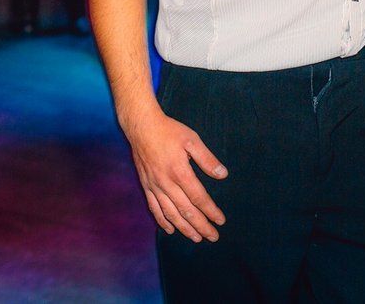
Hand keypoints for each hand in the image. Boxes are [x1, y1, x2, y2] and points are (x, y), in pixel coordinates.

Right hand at [128, 109, 227, 242]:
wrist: (141, 127)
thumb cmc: (169, 131)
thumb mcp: (192, 140)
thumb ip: (207, 159)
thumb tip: (223, 175)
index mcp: (180, 172)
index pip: (199, 198)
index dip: (210, 211)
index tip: (220, 221)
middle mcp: (166, 183)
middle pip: (186, 210)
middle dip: (201, 226)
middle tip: (213, 237)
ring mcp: (154, 186)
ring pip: (170, 213)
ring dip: (184, 228)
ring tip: (196, 238)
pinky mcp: (146, 186)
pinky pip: (154, 208)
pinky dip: (163, 221)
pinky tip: (171, 230)